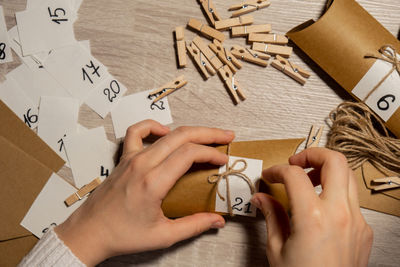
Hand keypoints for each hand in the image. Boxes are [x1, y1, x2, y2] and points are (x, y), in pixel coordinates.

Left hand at [55, 120, 234, 265]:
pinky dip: (152, 126)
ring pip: (165, 133)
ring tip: (204, 135)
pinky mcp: (124, 158)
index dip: (211, 153)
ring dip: (189, 131)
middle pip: (182, 136)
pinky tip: (164, 132)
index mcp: (153, 182)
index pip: (189, 154)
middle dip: (209, 134)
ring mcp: (131, 158)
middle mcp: (143, 164)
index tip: (223, 160)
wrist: (90, 232)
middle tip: (226, 137)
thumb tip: (217, 221)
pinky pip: (136, 132)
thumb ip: (194, 226)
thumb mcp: (163, 235)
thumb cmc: (122, 235)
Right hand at [251, 148, 372, 266]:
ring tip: (307, 182)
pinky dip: (334, 193)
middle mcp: (340, 214)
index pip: (294, 175)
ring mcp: (358, 221)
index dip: (277, 170)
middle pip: (335, 161)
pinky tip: (319, 207)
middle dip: (312, 154)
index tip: (270, 176)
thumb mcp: (276, 249)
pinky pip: (351, 199)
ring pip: (348, 177)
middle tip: (295, 162)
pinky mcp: (364, 231)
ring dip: (326, 171)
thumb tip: (261, 198)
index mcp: (313, 217)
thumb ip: (271, 216)